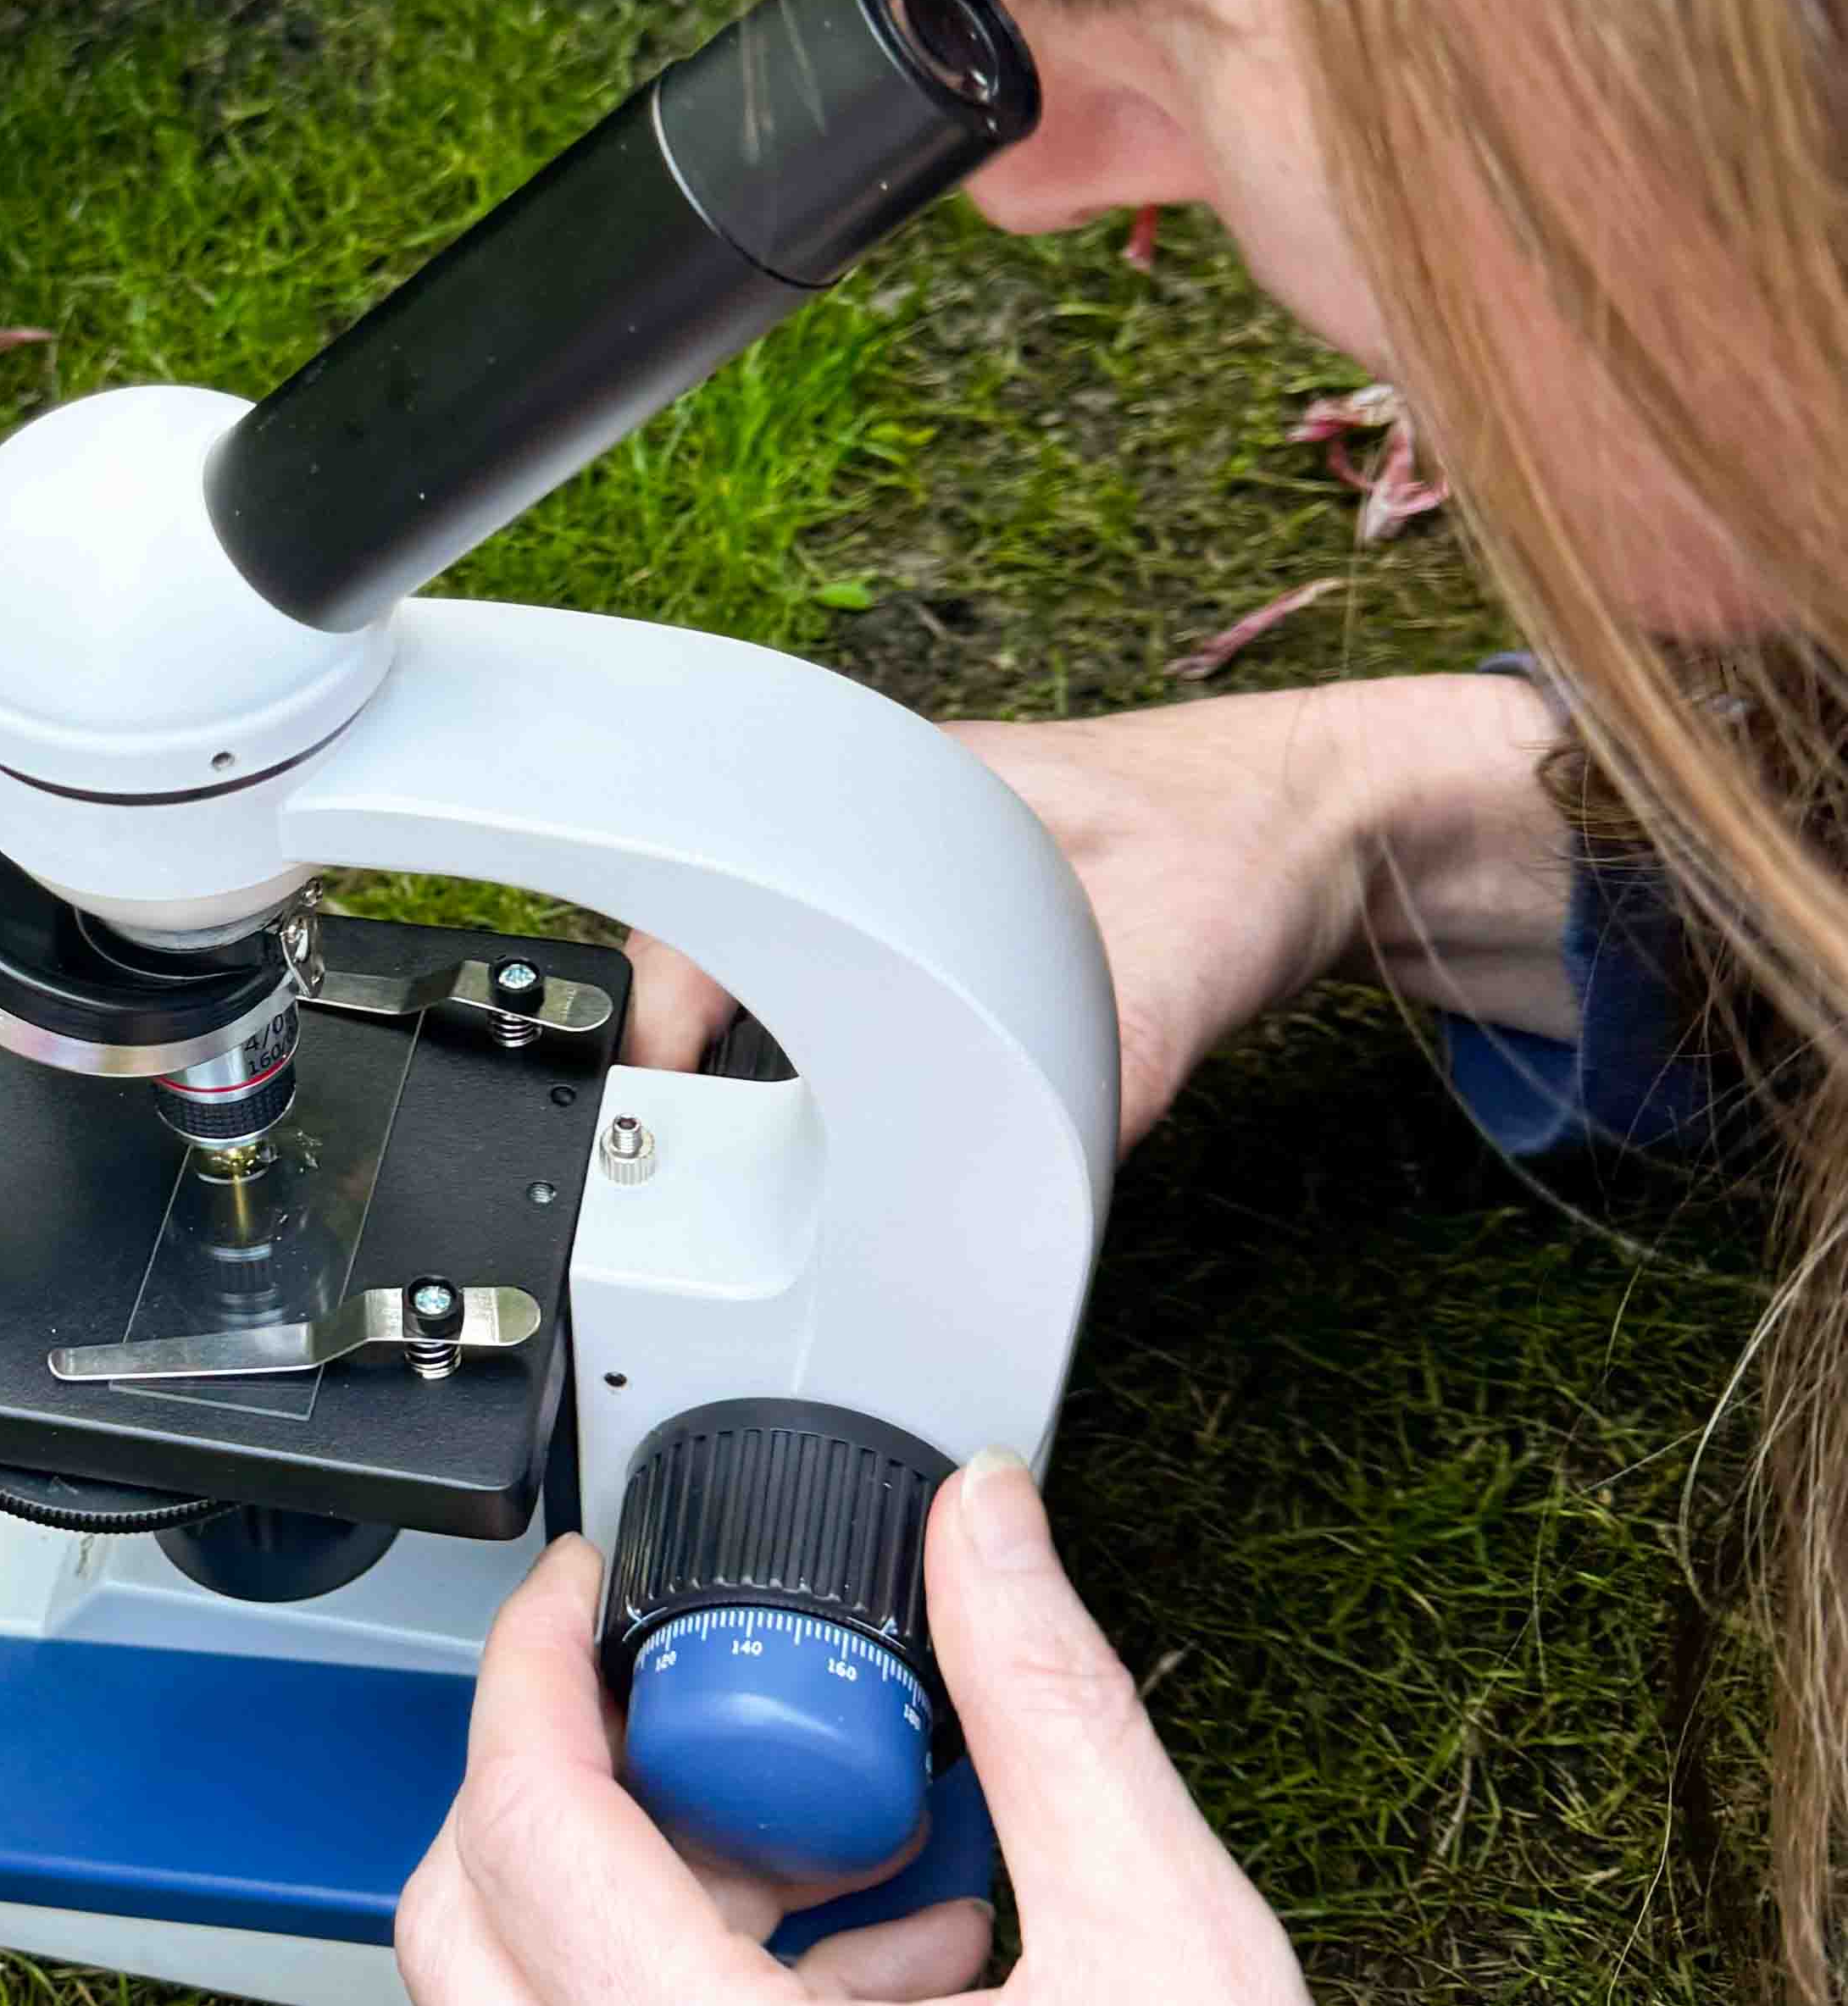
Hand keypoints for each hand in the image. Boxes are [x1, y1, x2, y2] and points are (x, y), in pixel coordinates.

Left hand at [395, 1452, 1307, 2003]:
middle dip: (577, 1786)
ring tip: (835, 1864)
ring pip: (527, 2005)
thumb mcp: (1165, 1954)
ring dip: (640, 1899)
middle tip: (699, 1718)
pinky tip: (874, 1980)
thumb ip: (1052, 1715)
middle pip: (475, 1919)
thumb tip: (984, 1527)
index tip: (576, 1596)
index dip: (534, 1671)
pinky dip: (681, 1998)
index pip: (529, 1828)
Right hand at [620, 675, 1575, 1149]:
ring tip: (728, 1107)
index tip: (652, 1083)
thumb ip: (1098, 1095)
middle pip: (727, 909)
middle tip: (674, 1117)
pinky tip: (824, 1073)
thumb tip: (1017, 1214)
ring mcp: (911, 847)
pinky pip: (838, 950)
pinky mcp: (951, 894)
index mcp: (903, 791)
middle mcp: (887, 808)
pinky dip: (817, 1012)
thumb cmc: (1260, 847)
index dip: (664, 992)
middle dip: (686, 1013)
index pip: (724, 881)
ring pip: (776, 931)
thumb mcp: (1172, 980)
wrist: (1353, 819)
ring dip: (752, 1013)